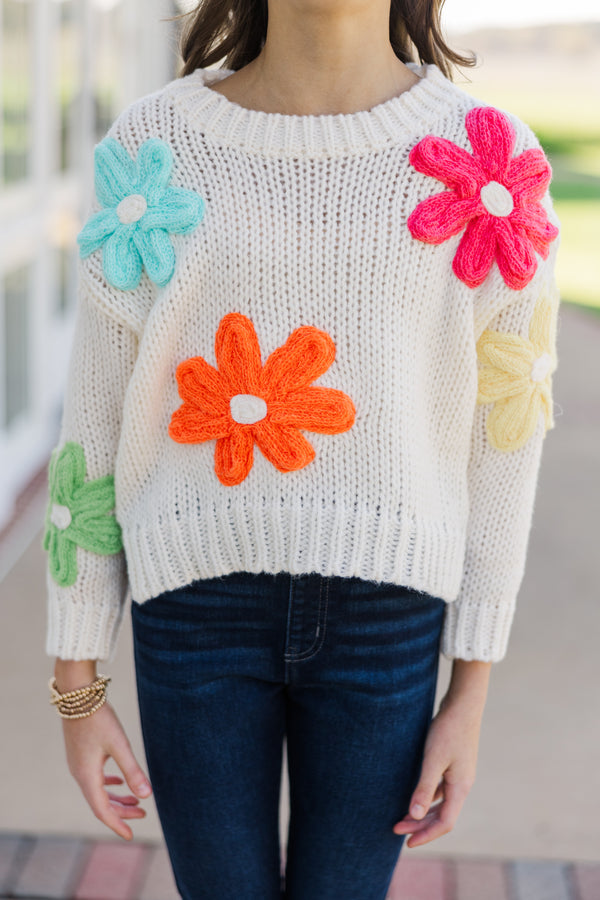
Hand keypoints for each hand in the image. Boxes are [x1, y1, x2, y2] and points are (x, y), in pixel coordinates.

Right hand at [61, 700, 152, 840]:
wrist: (78, 696)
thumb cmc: (99, 718)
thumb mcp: (119, 745)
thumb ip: (132, 770)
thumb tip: (146, 796)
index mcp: (87, 776)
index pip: (102, 810)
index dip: (117, 824)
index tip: (131, 835)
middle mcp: (79, 774)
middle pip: (101, 803)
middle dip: (121, 811)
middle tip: (143, 814)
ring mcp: (78, 765)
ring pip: (98, 791)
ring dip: (117, 798)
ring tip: (137, 801)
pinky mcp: (81, 755)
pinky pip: (95, 779)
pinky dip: (108, 785)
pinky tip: (119, 782)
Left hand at [392, 692, 483, 847]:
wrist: (463, 704)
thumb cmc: (448, 730)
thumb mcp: (433, 759)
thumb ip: (424, 788)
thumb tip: (414, 816)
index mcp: (460, 788)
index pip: (445, 823)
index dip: (426, 835)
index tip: (406, 842)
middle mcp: (462, 784)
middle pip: (442, 815)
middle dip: (420, 825)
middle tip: (396, 830)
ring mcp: (460, 774)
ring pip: (442, 803)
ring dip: (423, 812)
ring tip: (403, 817)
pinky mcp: (455, 764)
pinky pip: (441, 789)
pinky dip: (428, 797)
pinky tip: (416, 795)